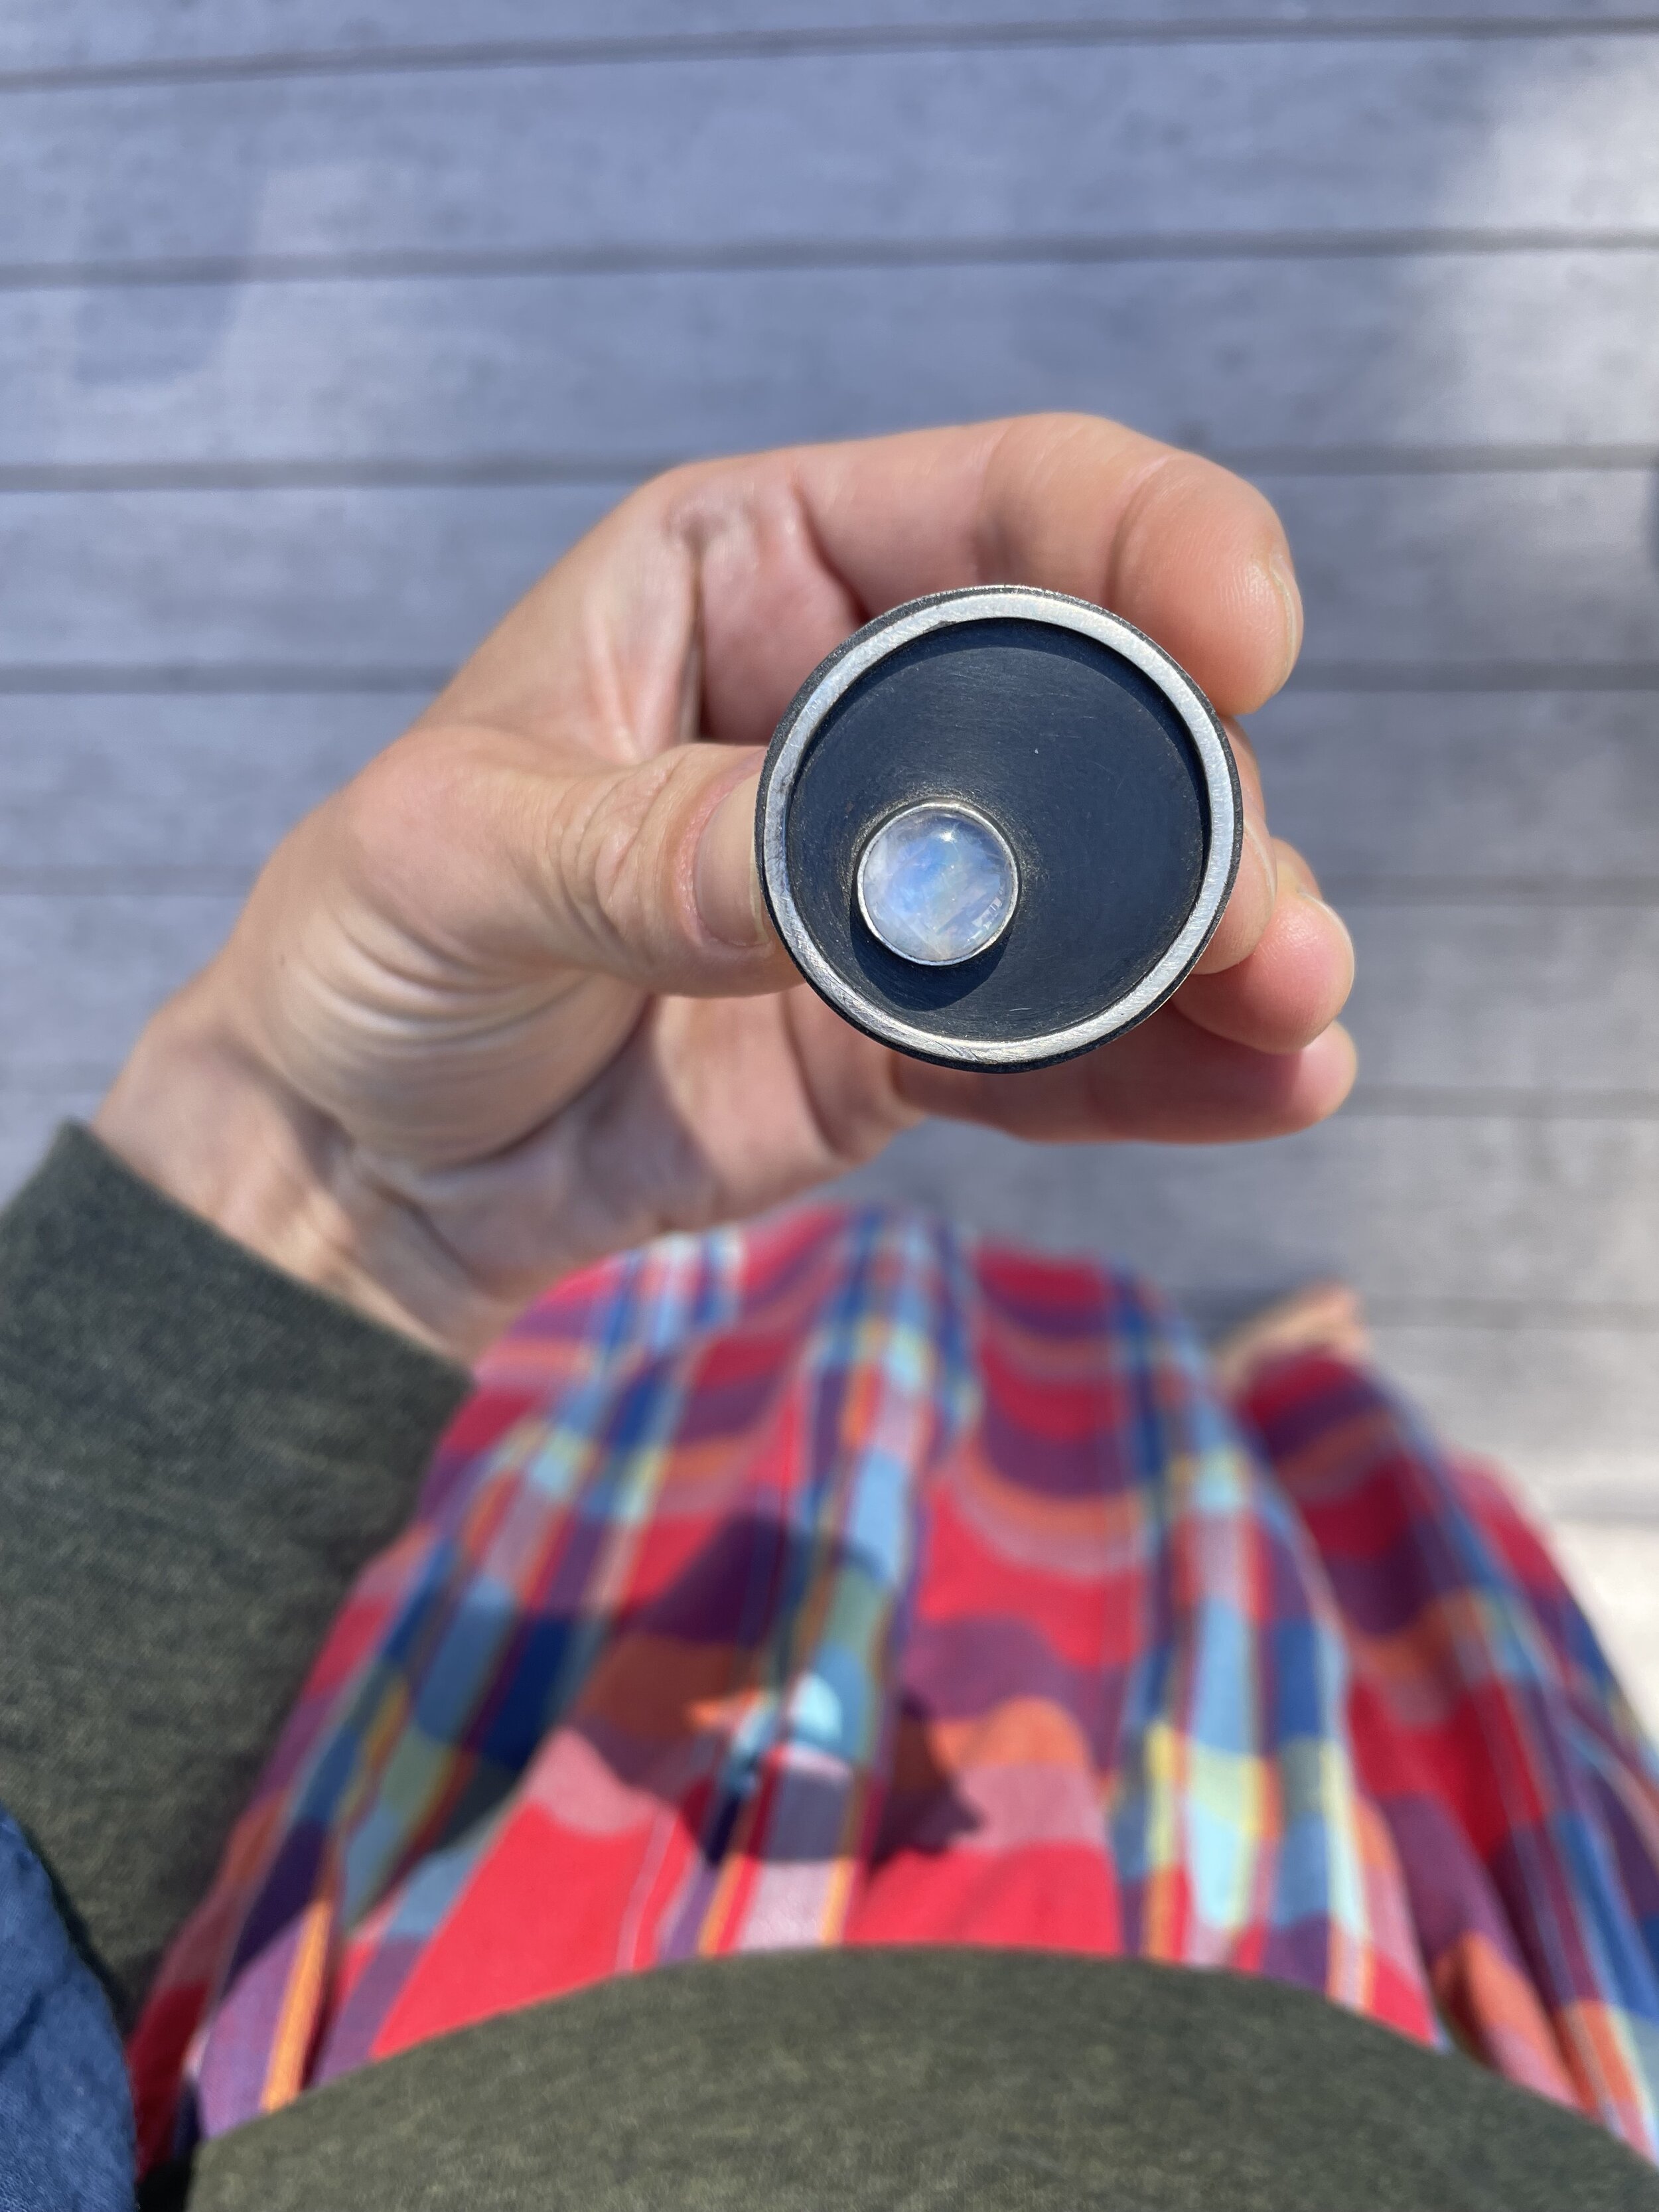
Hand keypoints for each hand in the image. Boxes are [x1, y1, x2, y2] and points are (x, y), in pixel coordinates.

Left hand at [97, 415, 1353, 1358]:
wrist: (363, 1159)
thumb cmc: (376, 946)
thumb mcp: (463, 860)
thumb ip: (651, 852)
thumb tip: (852, 874)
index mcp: (760, 578)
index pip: (1001, 512)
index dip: (1145, 543)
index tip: (1243, 635)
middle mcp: (866, 717)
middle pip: (1102, 712)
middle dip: (1203, 798)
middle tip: (1253, 915)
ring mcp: (910, 889)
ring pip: (1118, 891)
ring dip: (1225, 945)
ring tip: (1296, 1013)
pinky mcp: (917, 1044)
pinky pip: (1067, 1049)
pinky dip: (1167, 1069)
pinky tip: (1274, 1085)